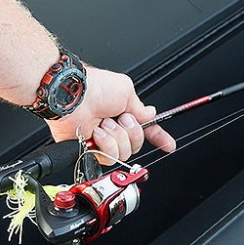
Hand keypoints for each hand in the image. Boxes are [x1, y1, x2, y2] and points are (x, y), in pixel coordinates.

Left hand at [46, 66, 175, 164]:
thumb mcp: (126, 92)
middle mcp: (114, 128)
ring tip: (105, 123)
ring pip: (123, 153)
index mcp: (123, 113)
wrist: (74, 96)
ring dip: (117, 137)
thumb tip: (151, 113)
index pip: (146, 130)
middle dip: (132, 132)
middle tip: (122, 119)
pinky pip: (108, 157)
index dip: (158, 138)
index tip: (168, 145)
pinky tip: (97, 133)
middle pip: (136, 145)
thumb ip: (140, 108)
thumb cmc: (96, 87)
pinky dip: (105, 144)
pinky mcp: (90, 150)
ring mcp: (102, 140)